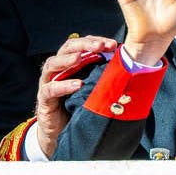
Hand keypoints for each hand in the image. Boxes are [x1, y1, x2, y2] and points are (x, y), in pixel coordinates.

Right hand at [36, 34, 118, 156]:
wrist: (62, 133)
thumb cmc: (80, 107)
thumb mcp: (94, 90)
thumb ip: (104, 78)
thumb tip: (131, 70)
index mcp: (72, 63)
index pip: (82, 45)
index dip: (96, 41)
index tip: (113, 44)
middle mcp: (59, 69)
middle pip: (68, 48)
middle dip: (85, 45)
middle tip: (100, 46)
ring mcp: (49, 82)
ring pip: (53, 63)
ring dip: (68, 59)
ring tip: (81, 58)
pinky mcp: (44, 100)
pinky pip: (50, 89)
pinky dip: (63, 86)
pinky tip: (77, 84)